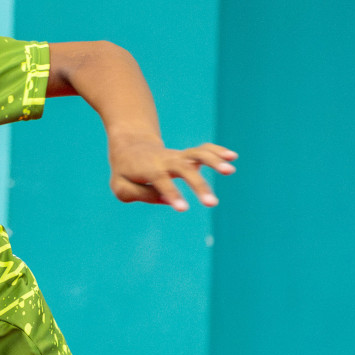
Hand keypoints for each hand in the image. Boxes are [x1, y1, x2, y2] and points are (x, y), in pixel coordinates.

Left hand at [108, 136, 236, 210]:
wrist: (130, 145)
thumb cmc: (124, 171)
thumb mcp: (121, 187)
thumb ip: (141, 194)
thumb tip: (167, 200)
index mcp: (148, 170)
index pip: (161, 182)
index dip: (172, 194)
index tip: (184, 208)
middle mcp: (165, 161)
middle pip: (184, 169)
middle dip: (199, 185)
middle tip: (213, 204)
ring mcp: (177, 156)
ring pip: (197, 154)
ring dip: (214, 161)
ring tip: (231, 170)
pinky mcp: (186, 155)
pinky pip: (203, 150)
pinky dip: (218, 151)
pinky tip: (233, 157)